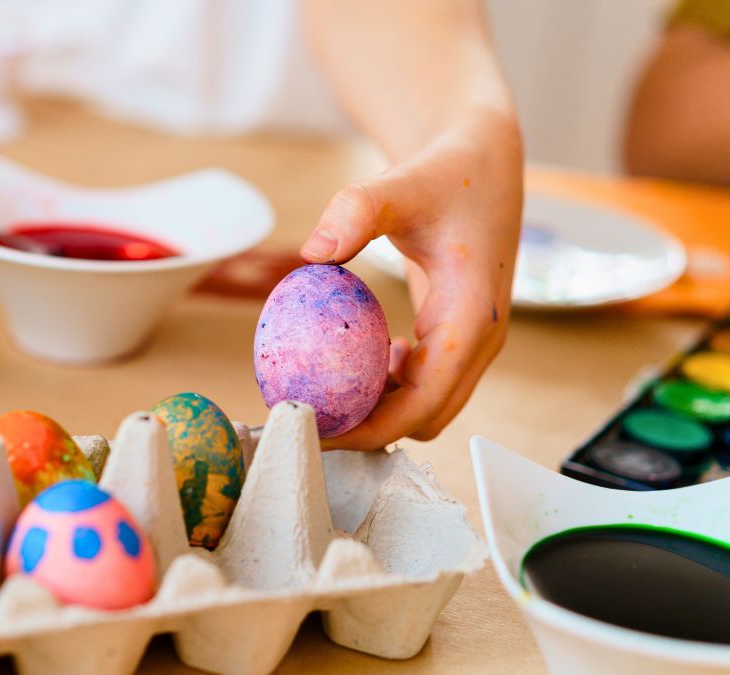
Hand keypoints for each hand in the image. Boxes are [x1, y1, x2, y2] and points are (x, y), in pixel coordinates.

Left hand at [300, 108, 522, 449]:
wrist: (486, 160)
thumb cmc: (448, 173)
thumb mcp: (401, 185)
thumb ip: (356, 211)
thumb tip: (312, 253)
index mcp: (472, 318)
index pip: (423, 403)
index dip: (371, 429)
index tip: (318, 430)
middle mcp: (478, 340)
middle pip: (425, 418)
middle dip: (369, 430)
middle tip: (306, 418)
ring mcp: (470, 342)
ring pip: (425, 406)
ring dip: (378, 410)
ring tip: (318, 395)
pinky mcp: (455, 336)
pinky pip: (420, 382)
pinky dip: (385, 387)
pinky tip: (348, 363)